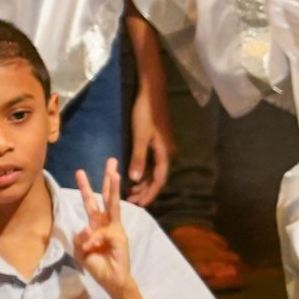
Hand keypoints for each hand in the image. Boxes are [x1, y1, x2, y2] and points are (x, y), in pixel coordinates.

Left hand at [74, 161, 134, 298]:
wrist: (112, 280)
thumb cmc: (97, 265)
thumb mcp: (81, 250)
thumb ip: (80, 238)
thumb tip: (86, 228)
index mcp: (97, 224)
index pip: (91, 202)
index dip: (85, 188)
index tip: (81, 172)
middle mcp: (107, 223)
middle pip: (107, 197)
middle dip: (108, 179)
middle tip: (111, 161)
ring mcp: (115, 228)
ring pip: (113, 204)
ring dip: (114, 188)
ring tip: (115, 173)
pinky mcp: (119, 236)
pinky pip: (102, 232)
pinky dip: (93, 239)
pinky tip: (91, 247)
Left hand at [126, 76, 172, 206]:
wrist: (152, 93)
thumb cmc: (146, 114)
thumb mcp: (140, 137)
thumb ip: (138, 158)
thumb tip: (135, 179)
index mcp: (165, 154)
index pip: (158, 180)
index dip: (149, 194)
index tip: (140, 205)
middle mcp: (167, 154)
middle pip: (157, 178)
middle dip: (145, 190)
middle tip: (131, 201)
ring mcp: (164, 148)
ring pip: (154, 171)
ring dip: (143, 182)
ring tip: (130, 191)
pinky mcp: (159, 142)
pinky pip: (152, 163)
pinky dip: (143, 171)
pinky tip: (134, 175)